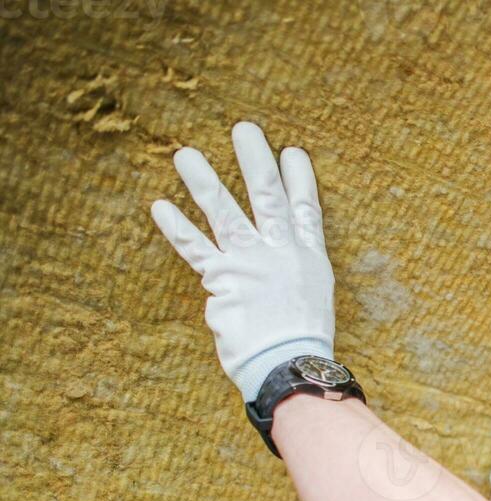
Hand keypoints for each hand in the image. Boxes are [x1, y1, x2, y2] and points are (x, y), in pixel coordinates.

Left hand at [151, 121, 334, 401]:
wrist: (290, 364)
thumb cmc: (304, 343)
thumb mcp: (313, 301)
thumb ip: (294, 276)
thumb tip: (273, 268)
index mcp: (310, 259)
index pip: (305, 210)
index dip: (299, 179)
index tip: (292, 151)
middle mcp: (281, 253)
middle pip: (267, 197)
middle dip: (255, 161)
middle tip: (243, 130)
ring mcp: (250, 263)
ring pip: (225, 213)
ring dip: (204, 181)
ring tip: (186, 155)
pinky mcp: (223, 280)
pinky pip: (195, 248)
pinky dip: (177, 227)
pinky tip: (160, 205)